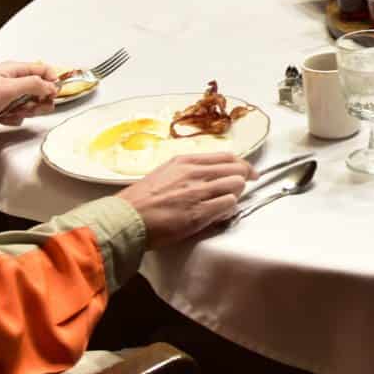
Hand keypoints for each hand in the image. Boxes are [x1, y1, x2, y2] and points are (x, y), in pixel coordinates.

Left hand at [0, 61, 60, 129]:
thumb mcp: (9, 87)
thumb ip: (34, 85)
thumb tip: (52, 85)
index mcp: (15, 70)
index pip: (43, 70)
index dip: (53, 81)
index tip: (54, 93)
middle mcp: (12, 82)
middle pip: (39, 90)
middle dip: (40, 101)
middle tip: (34, 107)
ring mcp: (6, 96)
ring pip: (29, 104)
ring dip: (27, 111)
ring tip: (15, 113)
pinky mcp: (1, 110)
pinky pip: (17, 115)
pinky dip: (14, 119)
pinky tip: (5, 119)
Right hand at [118, 152, 255, 245]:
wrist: (126, 218)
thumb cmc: (141, 200)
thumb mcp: (164, 173)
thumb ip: (187, 172)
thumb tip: (208, 175)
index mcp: (185, 161)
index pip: (226, 156)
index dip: (242, 164)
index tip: (248, 171)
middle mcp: (194, 173)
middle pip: (237, 168)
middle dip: (243, 178)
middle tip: (244, 187)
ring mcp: (197, 192)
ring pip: (236, 185)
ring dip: (236, 195)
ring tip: (226, 203)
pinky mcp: (198, 213)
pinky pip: (229, 205)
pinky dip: (229, 209)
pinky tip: (221, 214)